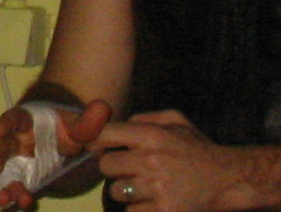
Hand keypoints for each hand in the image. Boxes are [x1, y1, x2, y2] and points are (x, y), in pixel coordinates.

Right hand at [0, 99, 110, 207]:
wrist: (64, 137)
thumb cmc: (66, 126)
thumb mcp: (80, 123)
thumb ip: (89, 120)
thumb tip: (102, 107)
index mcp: (26, 121)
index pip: (13, 119)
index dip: (3, 124)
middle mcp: (15, 139)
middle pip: (1, 147)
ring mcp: (16, 160)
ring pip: (4, 171)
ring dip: (3, 184)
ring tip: (4, 199)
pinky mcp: (21, 177)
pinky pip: (12, 185)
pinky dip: (9, 195)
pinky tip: (9, 205)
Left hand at [94, 109, 274, 211]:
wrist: (230, 179)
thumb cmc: (198, 148)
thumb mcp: (176, 120)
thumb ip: (143, 117)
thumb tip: (114, 123)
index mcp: (150, 136)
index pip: (103, 133)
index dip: (90, 139)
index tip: (89, 144)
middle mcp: (150, 160)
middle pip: (105, 166)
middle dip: (113, 167)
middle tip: (128, 168)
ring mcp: (157, 188)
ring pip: (116, 190)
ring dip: (125, 189)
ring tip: (142, 186)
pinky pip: (132, 211)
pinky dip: (138, 208)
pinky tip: (152, 201)